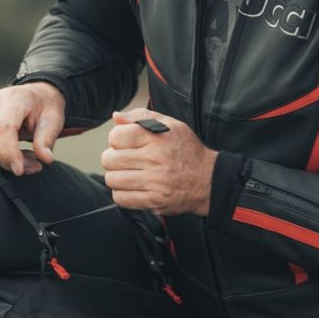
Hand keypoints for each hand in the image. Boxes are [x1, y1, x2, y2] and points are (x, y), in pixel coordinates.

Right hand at [0, 82, 65, 175]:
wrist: (35, 95)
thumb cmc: (44, 106)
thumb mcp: (54, 120)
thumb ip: (47, 139)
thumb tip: (45, 159)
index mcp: (14, 98)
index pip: (3, 128)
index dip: (9, 152)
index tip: (20, 170)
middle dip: (9, 161)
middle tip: (32, 166)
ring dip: (5, 161)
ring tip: (28, 161)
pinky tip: (16, 154)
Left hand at [101, 108, 217, 215]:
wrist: (209, 180)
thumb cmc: (186, 150)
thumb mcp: (171, 125)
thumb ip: (141, 117)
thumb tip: (115, 116)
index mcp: (158, 138)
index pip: (116, 137)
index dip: (116, 139)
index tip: (125, 143)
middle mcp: (156, 159)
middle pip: (109, 159)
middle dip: (112, 159)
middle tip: (124, 160)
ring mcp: (155, 182)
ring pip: (112, 180)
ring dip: (116, 177)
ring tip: (128, 174)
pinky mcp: (154, 201)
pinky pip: (120, 199)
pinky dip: (122, 193)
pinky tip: (133, 187)